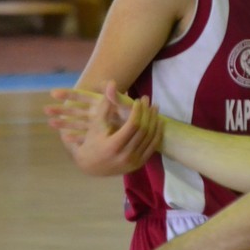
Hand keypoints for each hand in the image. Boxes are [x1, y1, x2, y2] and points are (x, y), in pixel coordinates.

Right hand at [46, 81, 161, 175]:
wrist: (91, 166)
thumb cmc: (91, 142)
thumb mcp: (96, 123)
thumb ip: (106, 104)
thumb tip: (112, 83)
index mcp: (113, 145)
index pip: (133, 125)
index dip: (138, 111)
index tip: (138, 100)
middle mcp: (125, 156)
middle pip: (143, 130)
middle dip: (147, 113)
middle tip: (148, 99)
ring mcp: (133, 162)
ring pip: (150, 138)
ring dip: (154, 121)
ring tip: (154, 108)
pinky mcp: (139, 165)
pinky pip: (152, 147)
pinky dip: (157, 134)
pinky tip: (158, 122)